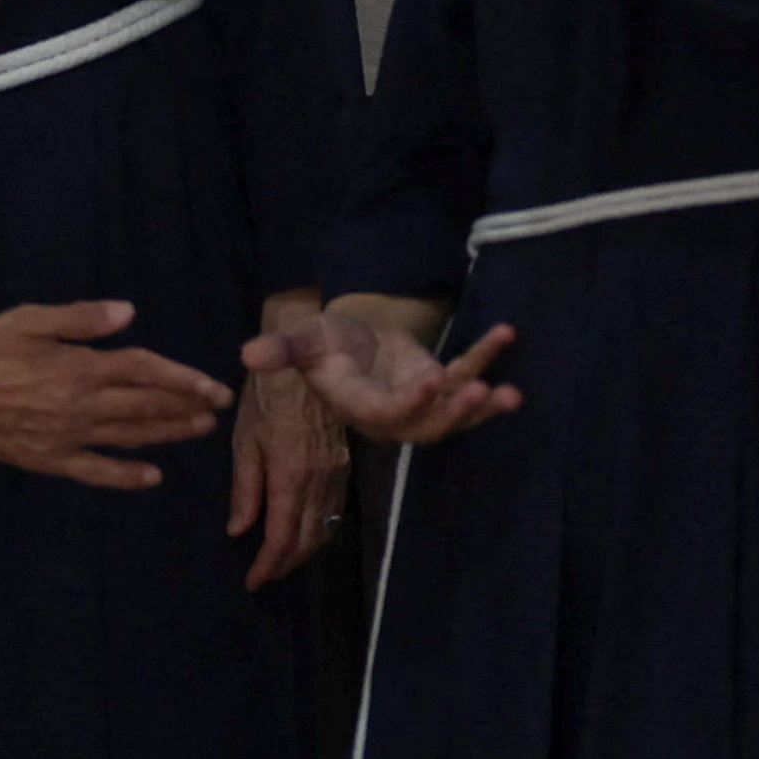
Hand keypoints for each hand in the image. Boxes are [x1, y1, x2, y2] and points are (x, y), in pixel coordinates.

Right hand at [0, 299, 230, 488]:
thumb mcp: (29, 319)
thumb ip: (81, 318)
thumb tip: (128, 314)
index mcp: (79, 367)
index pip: (145, 371)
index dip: (183, 378)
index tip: (214, 385)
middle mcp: (81, 405)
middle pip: (146, 406)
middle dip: (186, 407)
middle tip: (217, 409)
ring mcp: (67, 437)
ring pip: (129, 437)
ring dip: (167, 434)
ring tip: (198, 431)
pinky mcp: (49, 460)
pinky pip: (95, 472)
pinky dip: (126, 475)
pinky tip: (151, 477)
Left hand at [228, 316, 352, 588]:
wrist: (310, 361)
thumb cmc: (267, 396)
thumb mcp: (245, 440)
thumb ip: (245, 488)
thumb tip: (239, 530)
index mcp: (291, 476)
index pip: (282, 536)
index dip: (268, 565)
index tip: (252, 581)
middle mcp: (320, 481)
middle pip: (306, 539)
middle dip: (285, 564)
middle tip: (263, 576)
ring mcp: (337, 473)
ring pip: (324, 528)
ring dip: (303, 551)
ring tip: (280, 561)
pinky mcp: (345, 465)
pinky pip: (335, 510)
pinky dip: (319, 530)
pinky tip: (305, 533)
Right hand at [246, 303, 524, 445]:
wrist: (351, 339)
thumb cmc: (324, 342)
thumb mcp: (303, 339)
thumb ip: (282, 349)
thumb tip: (249, 353)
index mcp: (359, 405)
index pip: (386, 413)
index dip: (411, 402)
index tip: (436, 380)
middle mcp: (392, 413)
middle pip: (426, 425)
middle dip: (455, 413)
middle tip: (480, 393)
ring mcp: (421, 401)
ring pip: (453, 415)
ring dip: (482, 407)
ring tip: (509, 394)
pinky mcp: (441, 383)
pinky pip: (468, 374)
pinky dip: (486, 357)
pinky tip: (505, 333)